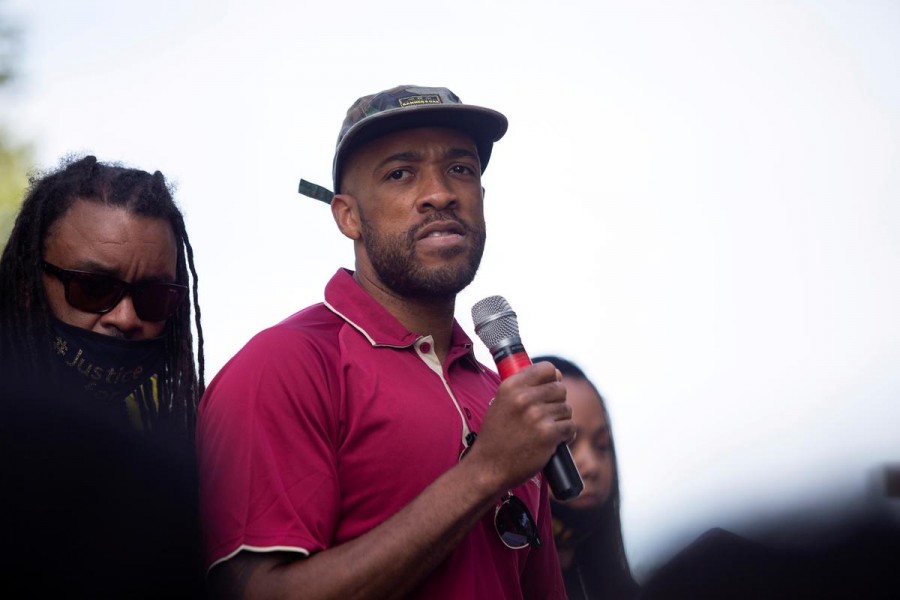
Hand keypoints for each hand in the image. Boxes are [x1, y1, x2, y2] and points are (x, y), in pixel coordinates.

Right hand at [465, 361, 574, 492]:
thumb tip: (557, 374)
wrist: (488, 467)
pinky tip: (553, 441)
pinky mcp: (548, 434)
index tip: (548, 390)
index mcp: (511, 386)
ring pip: (567, 409)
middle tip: (546, 416)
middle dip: (557, 402)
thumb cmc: (496, 437)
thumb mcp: (501, 403)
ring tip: (545, 431)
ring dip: (561, 420)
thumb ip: (524, 387)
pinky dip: (566, 435)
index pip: (547, 369)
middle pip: (560, 388)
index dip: (552, 379)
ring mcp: (536, 416)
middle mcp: (523, 398)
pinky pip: (570, 427)